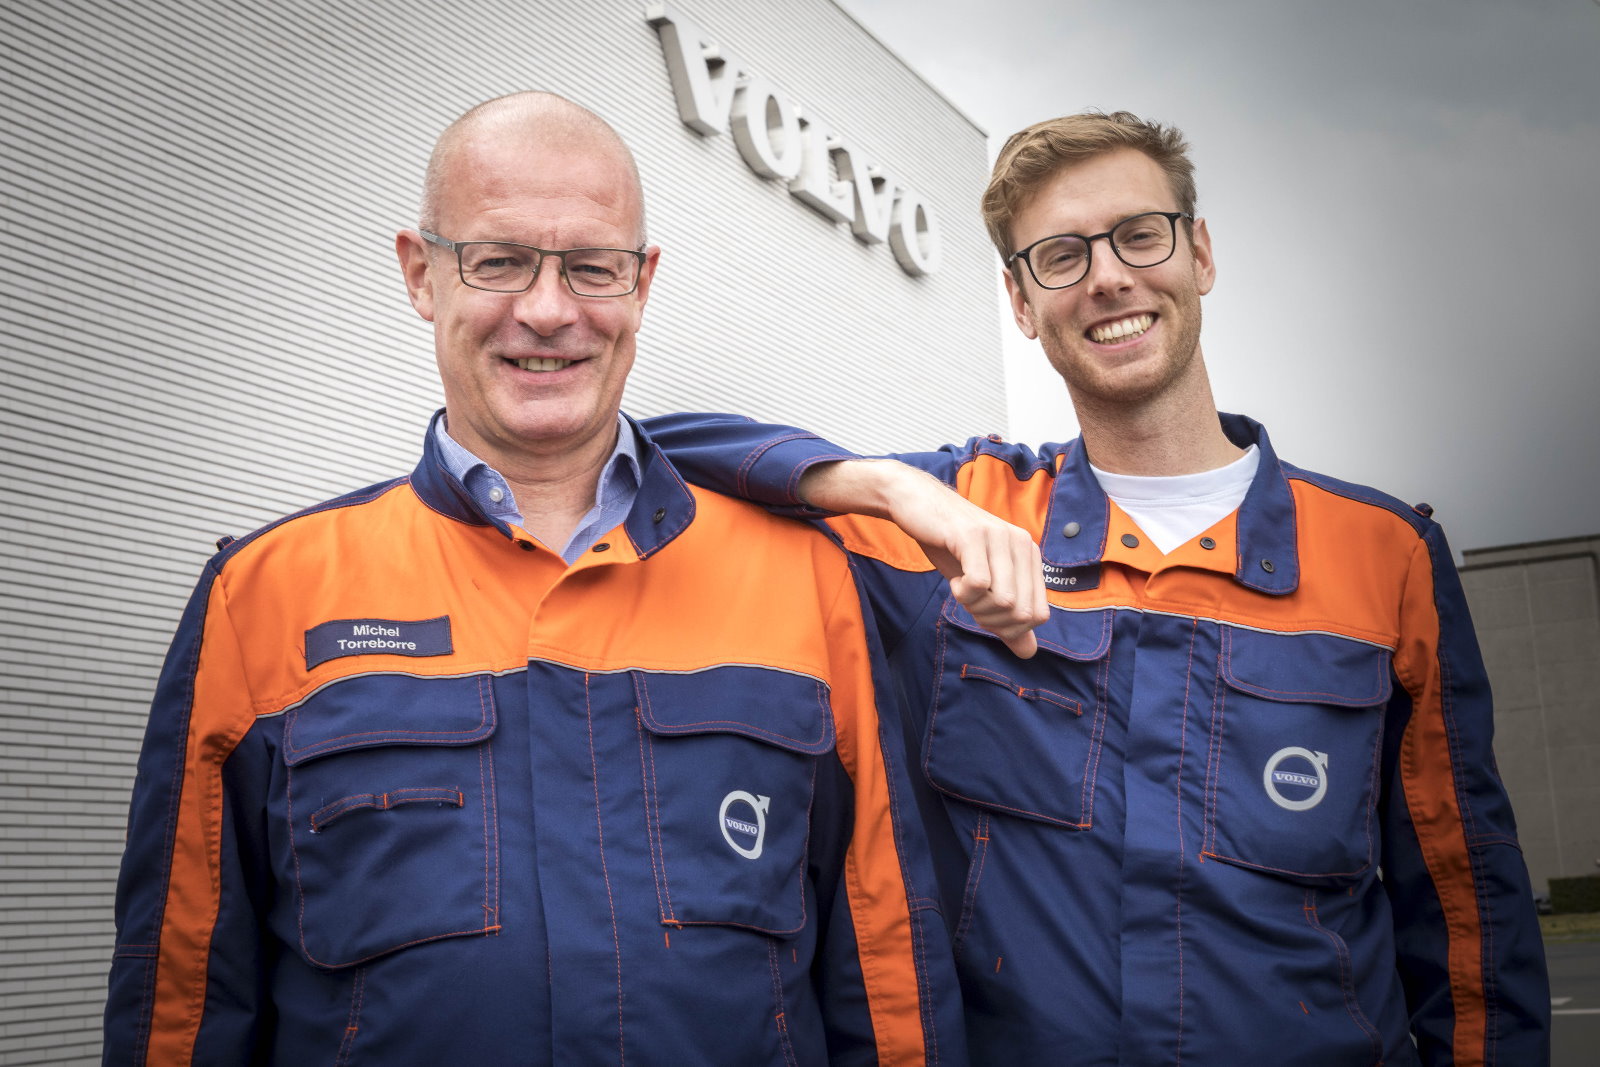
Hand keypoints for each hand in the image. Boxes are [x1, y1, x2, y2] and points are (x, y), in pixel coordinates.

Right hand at [799, 460, 1048, 656]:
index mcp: (1029, 556)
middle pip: (1022, 613)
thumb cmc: (949, 545)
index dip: (1010, 627)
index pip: (1039, 615)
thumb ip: (1006, 617)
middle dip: (992, 620)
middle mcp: (1022, 544)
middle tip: (969, 601)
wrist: (916, 503)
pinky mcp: (974, 536)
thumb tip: (1028, 653)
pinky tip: (954, 579)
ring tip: (960, 588)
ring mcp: (1000, 538)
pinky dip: (963, 593)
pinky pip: (979, 584)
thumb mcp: (981, 584)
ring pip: (1004, 601)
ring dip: (975, 606)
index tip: (984, 612)